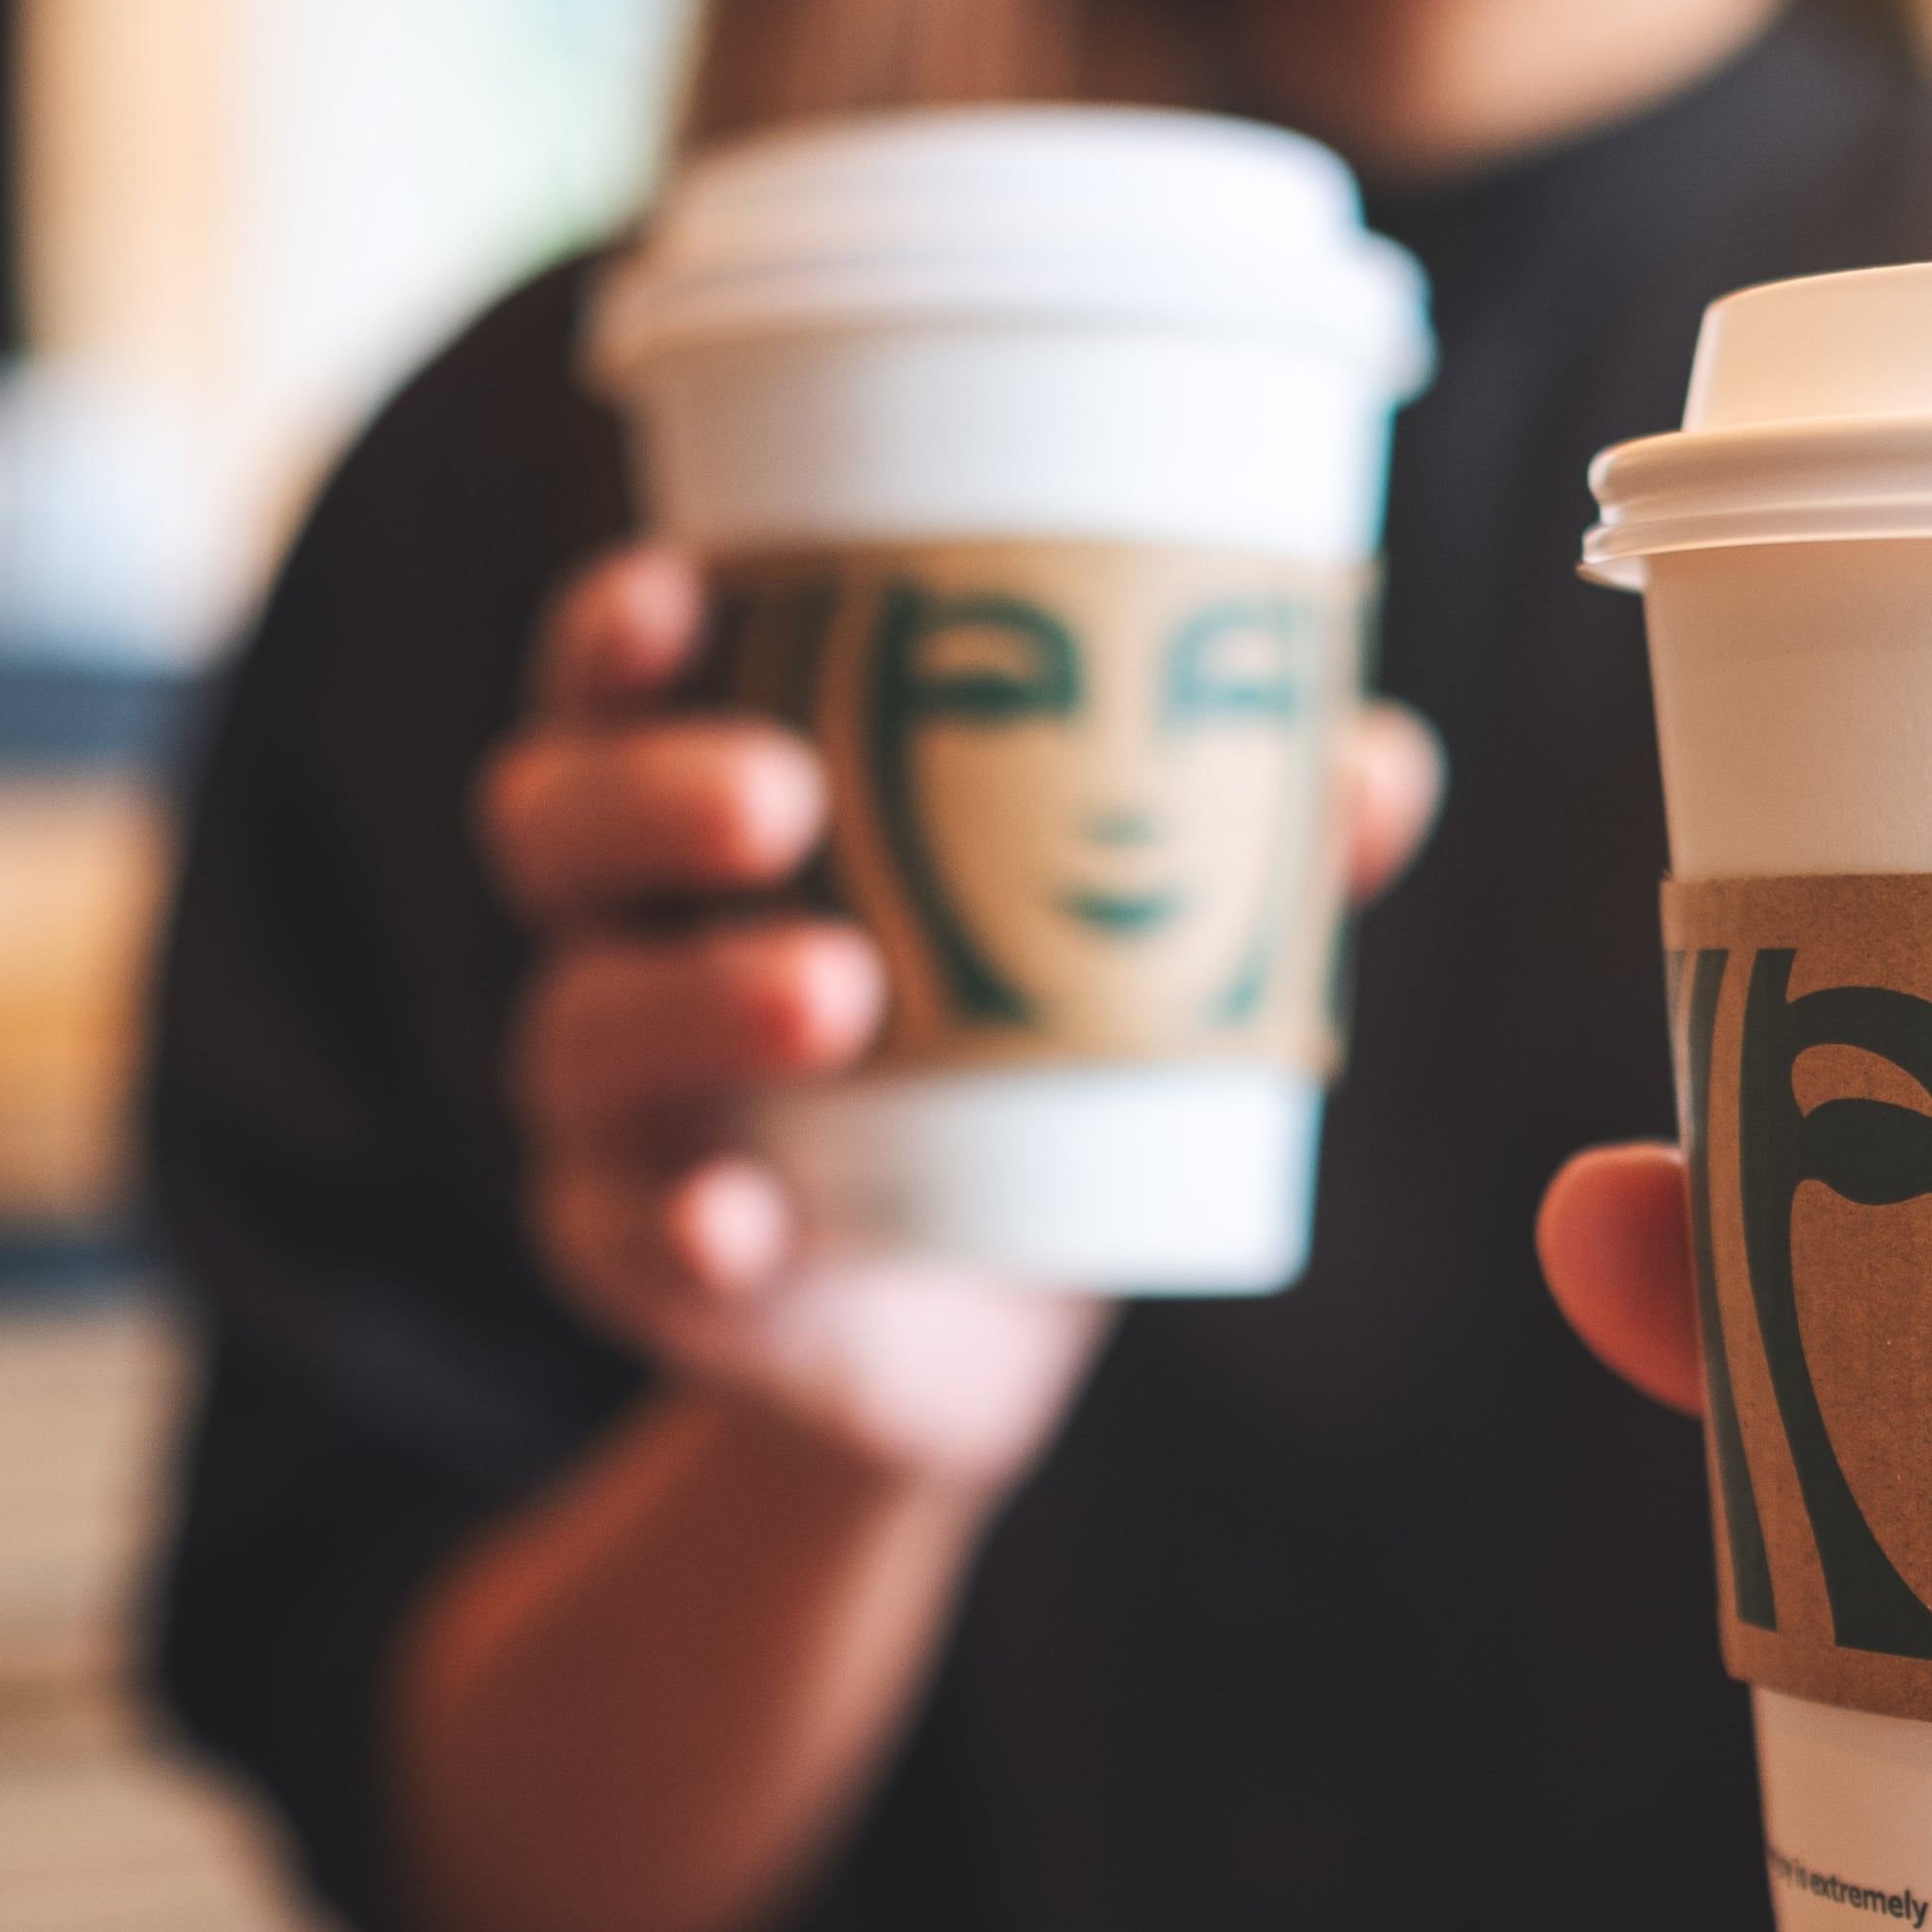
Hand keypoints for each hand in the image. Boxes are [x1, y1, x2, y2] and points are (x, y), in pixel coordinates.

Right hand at [479, 543, 1446, 1484]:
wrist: (960, 1341)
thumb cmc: (1010, 1065)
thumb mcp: (1111, 950)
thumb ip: (1235, 852)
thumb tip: (1376, 756)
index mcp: (705, 811)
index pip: (612, 683)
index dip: (620, 627)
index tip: (681, 590)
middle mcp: (620, 932)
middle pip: (555, 822)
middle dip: (653, 795)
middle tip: (788, 800)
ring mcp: (608, 1102)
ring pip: (587, 1023)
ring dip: (697, 999)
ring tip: (838, 998)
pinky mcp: (633, 1253)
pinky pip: (626, 1233)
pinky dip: (681, 1226)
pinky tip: (743, 1227)